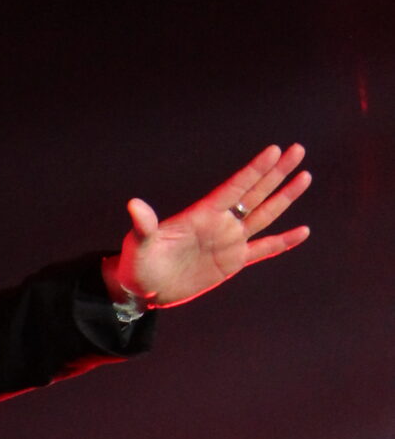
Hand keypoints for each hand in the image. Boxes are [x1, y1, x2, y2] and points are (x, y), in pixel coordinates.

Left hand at [105, 142, 310, 309]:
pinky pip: (264, 249)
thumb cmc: (137, 263)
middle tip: (298, 149)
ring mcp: (229, 241)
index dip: (255, 169)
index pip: (235, 187)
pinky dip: (283, 242)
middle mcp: (220, 223)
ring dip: (285, 197)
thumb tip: (133, 205)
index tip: (274, 150)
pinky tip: (303, 231)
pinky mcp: (233, 262)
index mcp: (202, 214)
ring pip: (264, 215)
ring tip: (305, 176)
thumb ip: (144, 225)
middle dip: (277, 172)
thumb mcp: (139, 245)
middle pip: (256, 192)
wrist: (144, 290)